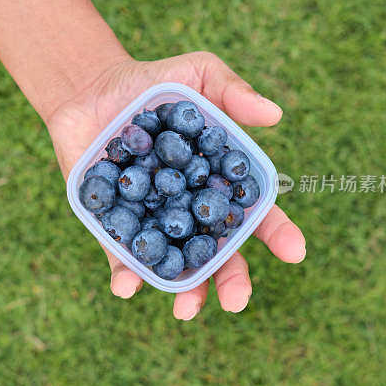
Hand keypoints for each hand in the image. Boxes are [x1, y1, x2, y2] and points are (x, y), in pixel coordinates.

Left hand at [46, 51, 305, 319]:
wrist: (91, 88)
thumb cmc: (153, 83)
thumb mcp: (197, 74)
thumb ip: (232, 93)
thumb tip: (274, 114)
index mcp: (220, 182)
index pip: (255, 213)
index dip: (278, 234)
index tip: (295, 252)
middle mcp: (192, 210)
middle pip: (219, 253)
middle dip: (231, 280)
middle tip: (236, 302)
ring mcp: (154, 222)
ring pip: (176, 266)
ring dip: (185, 292)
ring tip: (186, 310)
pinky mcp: (114, 227)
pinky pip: (123, 257)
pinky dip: (127, 275)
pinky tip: (128, 287)